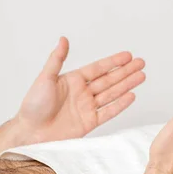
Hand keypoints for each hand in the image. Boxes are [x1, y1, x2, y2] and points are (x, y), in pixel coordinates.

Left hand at [14, 37, 145, 145]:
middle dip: (126, 71)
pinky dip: (120, 105)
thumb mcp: (44, 79)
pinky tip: (131, 96)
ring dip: (127, 85)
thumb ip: (56, 59)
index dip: (114, 62)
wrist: (31, 133)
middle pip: (109, 80)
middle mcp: (82, 93)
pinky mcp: (89, 122)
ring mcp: (87, 108)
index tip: (128, 56)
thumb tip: (63, 40)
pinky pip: (108, 112)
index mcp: (73, 80)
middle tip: (141, 63)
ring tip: (142, 76)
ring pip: (112, 94)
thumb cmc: (33, 106)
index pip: (98, 68)